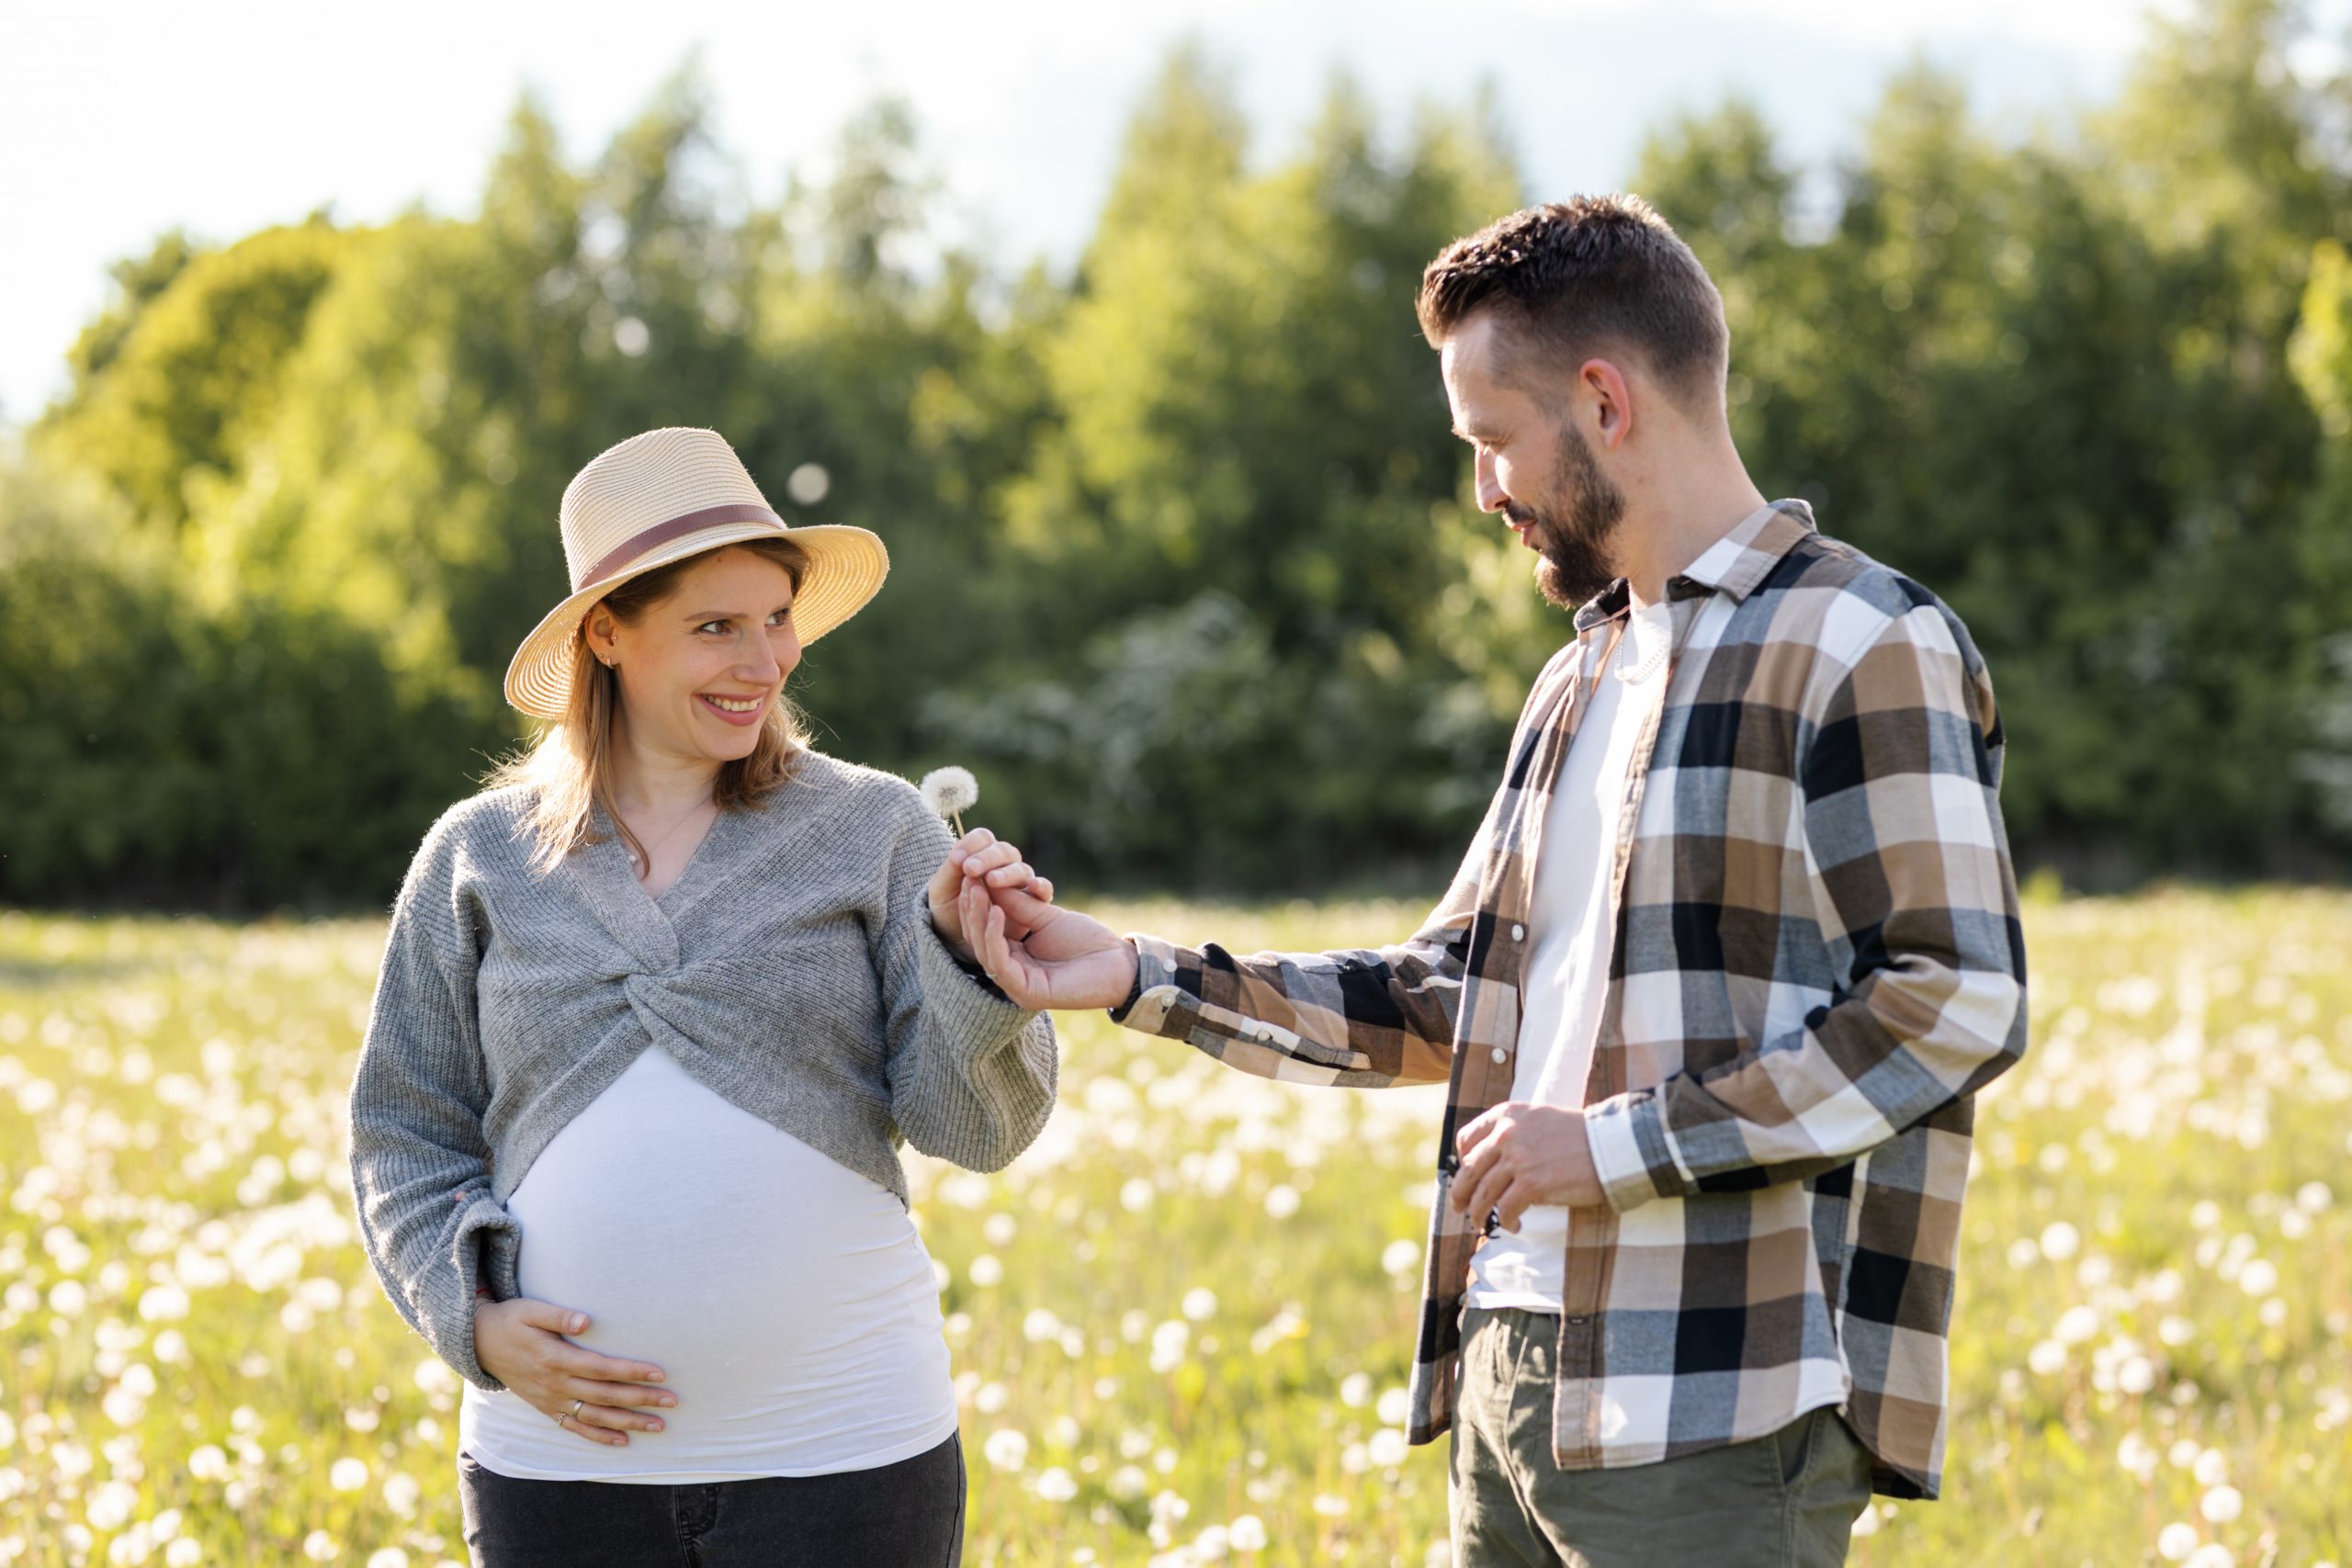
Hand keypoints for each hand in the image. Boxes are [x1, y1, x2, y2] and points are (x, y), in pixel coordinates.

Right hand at [473, 1296, 675, 1446]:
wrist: (480, 1343)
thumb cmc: (512, 1320)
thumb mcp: (530, 1310)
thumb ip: (558, 1315)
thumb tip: (586, 1320)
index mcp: (555, 1359)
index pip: (602, 1368)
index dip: (631, 1371)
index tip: (660, 1373)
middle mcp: (555, 1384)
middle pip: (605, 1396)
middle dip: (641, 1400)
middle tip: (673, 1401)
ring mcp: (551, 1400)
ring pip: (595, 1417)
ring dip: (628, 1423)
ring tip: (659, 1426)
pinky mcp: (546, 1409)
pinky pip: (575, 1428)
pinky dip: (599, 1437)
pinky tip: (623, 1442)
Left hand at [929, 829, 1053, 961]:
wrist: (959, 940)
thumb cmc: (948, 911)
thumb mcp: (940, 891)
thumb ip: (949, 871)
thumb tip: (960, 856)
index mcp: (981, 854)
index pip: (983, 838)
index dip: (972, 845)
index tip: (958, 861)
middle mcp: (1004, 865)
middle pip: (1004, 851)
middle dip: (987, 858)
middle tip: (970, 869)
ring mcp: (1020, 883)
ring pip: (1022, 869)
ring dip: (1008, 873)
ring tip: (991, 881)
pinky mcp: (1033, 904)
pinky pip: (1044, 891)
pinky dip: (1042, 886)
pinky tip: (1033, 887)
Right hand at [959, 879, 1139, 1010]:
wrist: (1119, 963)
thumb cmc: (1088, 941)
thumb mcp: (1046, 916)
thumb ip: (1017, 904)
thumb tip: (987, 882)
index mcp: (1015, 958)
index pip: (985, 931)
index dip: (976, 904)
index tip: (970, 875)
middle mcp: (1011, 974)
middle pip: (980, 941)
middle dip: (971, 909)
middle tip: (966, 878)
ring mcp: (1017, 986)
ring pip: (985, 951)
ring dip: (978, 919)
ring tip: (977, 890)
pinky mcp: (1026, 992)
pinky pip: (1001, 962)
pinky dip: (994, 935)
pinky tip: (996, 910)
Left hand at [1450, 1104, 1602, 1231]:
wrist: (1611, 1145)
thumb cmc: (1580, 1135)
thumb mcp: (1539, 1118)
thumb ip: (1513, 1131)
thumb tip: (1492, 1160)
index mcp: (1506, 1114)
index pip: (1467, 1139)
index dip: (1462, 1161)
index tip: (1467, 1176)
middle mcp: (1506, 1134)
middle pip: (1469, 1170)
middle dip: (1460, 1193)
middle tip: (1459, 1207)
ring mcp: (1518, 1159)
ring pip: (1483, 1194)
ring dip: (1479, 1213)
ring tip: (1482, 1223)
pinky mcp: (1532, 1184)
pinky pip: (1506, 1209)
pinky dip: (1507, 1221)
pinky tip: (1514, 1225)